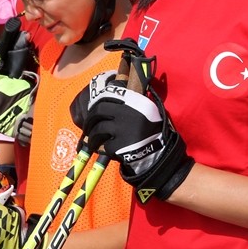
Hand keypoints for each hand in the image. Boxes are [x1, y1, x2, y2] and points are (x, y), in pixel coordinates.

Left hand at [69, 77, 194, 201]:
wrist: (159, 154)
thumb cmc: (151, 130)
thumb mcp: (146, 110)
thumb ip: (130, 101)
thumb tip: (107, 93)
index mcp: (135, 102)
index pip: (107, 94)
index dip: (96, 101)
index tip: (93, 107)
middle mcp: (127, 113)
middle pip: (98, 111)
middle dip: (90, 119)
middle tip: (88, 125)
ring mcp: (122, 130)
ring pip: (97, 130)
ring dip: (92, 136)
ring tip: (91, 140)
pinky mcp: (119, 146)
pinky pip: (104, 145)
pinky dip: (102, 148)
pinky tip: (103, 149)